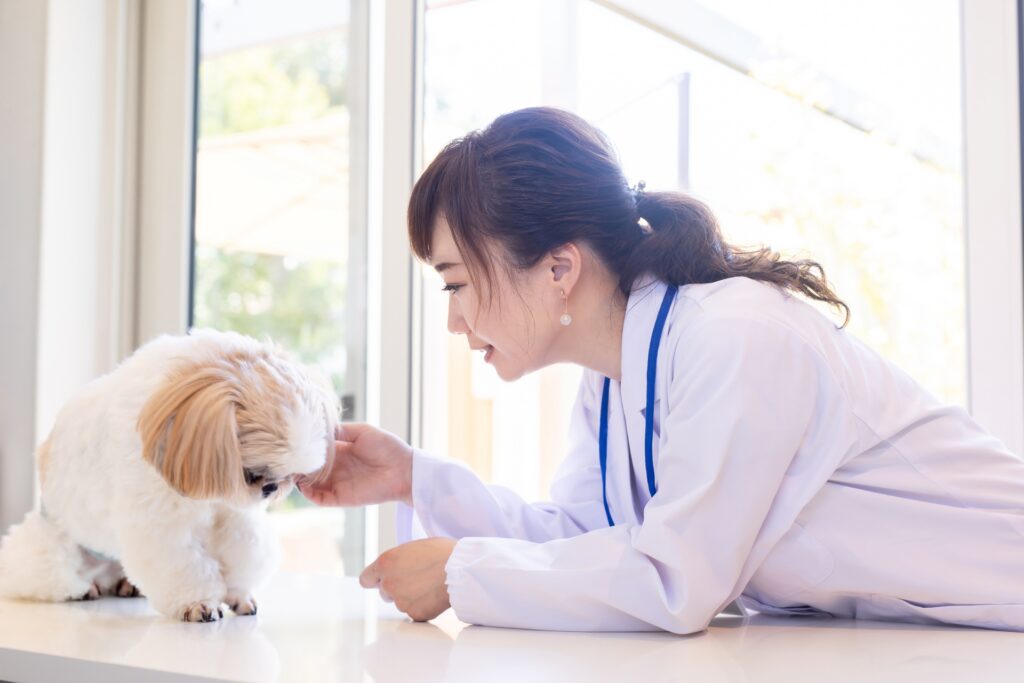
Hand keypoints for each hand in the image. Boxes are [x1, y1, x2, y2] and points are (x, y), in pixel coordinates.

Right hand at [296, 423, 413, 506]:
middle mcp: (335, 467)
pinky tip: (303, 485)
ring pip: (310, 484)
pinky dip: (308, 494)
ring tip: (290, 471)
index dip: (303, 448)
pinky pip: (320, 499)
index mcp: (340, 450)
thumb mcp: (362, 432)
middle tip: (284, 459)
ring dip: (299, 479)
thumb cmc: (387, 447)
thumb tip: (319, 428)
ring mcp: (337, 483)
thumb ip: (340, 431)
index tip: (290, 443)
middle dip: (296, 465)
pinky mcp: (341, 497)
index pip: (315, 450)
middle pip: (309, 468)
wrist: (405, 469)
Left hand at [360, 538, 456, 621]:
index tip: (380, 580)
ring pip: (401, 602)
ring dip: (411, 597)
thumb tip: (395, 568)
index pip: (366, 579)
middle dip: (397, 587)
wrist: (461, 569)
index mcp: (385, 563)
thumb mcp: (412, 548)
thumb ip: (397, 561)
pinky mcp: (414, 614)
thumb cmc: (441, 552)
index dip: (375, 579)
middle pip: (385, 592)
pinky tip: (435, 595)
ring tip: (430, 585)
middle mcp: (388, 584)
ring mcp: (400, 601)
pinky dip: (423, 606)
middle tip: (417, 580)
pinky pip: (415, 612)